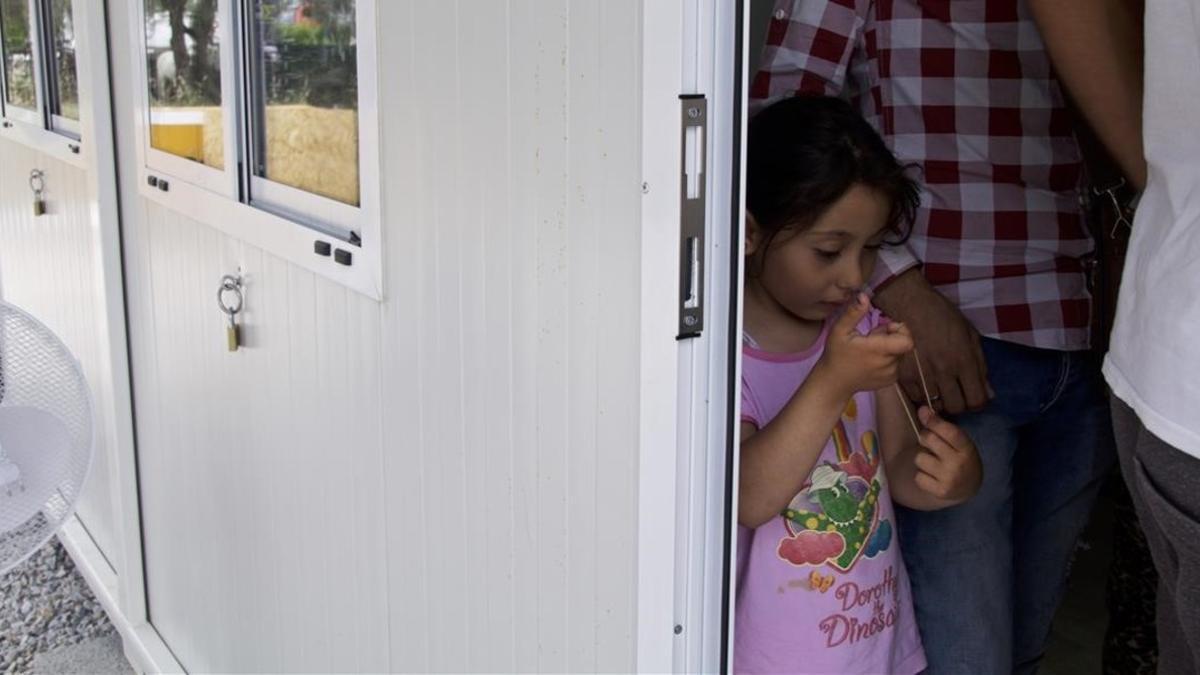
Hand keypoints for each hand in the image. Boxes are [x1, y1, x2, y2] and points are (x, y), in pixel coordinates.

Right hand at [813, 293, 913, 399]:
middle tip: (872, 338)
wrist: (834, 382)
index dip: (901, 330)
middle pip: (903, 344)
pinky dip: (888, 359)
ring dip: (890, 348)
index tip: (886, 327)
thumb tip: (864, 296)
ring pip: (900, 354)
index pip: (907, 340)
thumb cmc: (836, 354)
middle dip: (892, 337)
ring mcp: (891, 374)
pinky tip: (872, 361)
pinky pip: (897, 364)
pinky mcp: (890, 381)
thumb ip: (853, 313)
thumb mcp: (839, 331)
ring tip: (871, 351)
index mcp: (878, 350)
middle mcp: (888, 364)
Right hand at [872, 269, 991, 413]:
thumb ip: (981, 367)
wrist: (913, 307)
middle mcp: (944, 371)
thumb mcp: (971, 337)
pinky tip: (924, 383)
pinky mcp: (904, 374)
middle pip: (955, 407)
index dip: (978, 403)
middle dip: (959, 404)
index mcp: (964, 361)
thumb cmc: (946, 319)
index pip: (977, 400)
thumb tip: (989, 393)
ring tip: (938, 388)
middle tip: (956, 394)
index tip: (974, 397)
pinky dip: (922, 394)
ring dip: (939, 399)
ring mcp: (922, 374)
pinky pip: (916, 397)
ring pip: (935, 404)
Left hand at [912, 406, 982, 504]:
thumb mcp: (959, 442)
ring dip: (922, 459)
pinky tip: (932, 476)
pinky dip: (922, 475)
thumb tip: (922, 410)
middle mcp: (959, 464)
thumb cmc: (960, 458)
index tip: (923, 411)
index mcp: (967, 448)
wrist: (969, 488)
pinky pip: (918, 477)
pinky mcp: (940, 492)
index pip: (949, 432)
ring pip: (919, 458)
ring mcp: (949, 479)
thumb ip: (943, 428)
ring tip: (933, 463)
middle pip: (929, 440)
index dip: (934, 421)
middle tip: (930, 443)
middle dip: (925, 437)